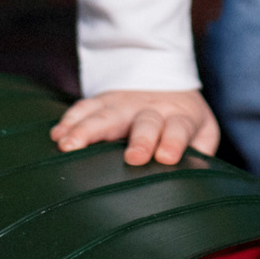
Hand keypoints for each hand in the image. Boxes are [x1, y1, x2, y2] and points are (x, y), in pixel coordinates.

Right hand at [51, 89, 220, 165]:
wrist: (164, 79)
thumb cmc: (184, 120)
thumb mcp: (202, 131)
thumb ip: (201, 151)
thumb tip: (195, 179)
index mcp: (180, 117)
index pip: (179, 128)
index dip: (174, 141)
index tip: (166, 157)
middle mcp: (151, 109)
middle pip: (145, 122)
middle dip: (140, 139)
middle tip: (133, 158)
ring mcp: (124, 104)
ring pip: (106, 114)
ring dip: (87, 129)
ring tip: (69, 146)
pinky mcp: (103, 101)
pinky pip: (84, 107)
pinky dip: (69, 120)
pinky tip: (57, 135)